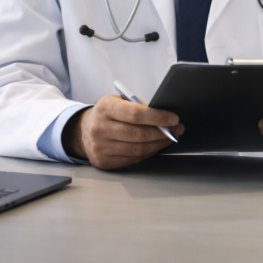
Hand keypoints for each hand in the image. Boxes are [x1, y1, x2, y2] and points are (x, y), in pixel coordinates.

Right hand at [65, 95, 182, 169]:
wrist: (84, 131)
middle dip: (162, 132)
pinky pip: (133, 159)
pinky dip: (148, 153)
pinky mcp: (104, 161)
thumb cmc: (108, 114)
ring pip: (138, 149)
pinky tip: (156, 146)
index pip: (136, 114)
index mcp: (105, 108)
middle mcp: (100, 128)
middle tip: (177, 129)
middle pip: (139, 134)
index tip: (174, 118)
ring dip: (159, 144)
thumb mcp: (119, 101)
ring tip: (169, 138)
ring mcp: (100, 147)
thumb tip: (166, 117)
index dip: (158, 117)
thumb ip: (139, 106)